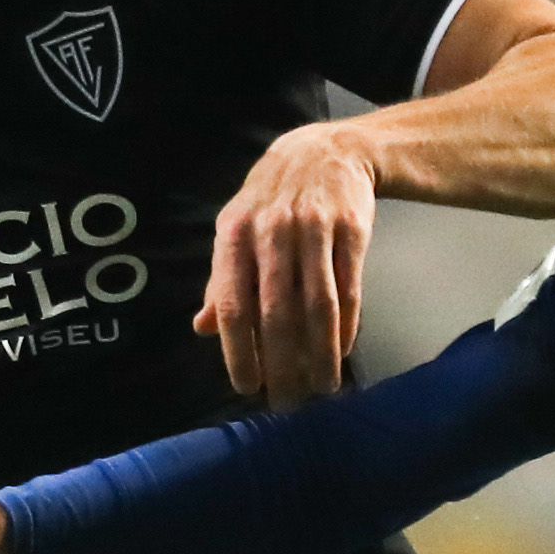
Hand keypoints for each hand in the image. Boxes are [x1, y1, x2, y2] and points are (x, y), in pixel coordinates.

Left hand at [201, 119, 380, 407]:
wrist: (326, 151)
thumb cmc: (273, 200)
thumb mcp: (237, 230)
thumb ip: (221, 281)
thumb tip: (203, 329)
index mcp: (235, 236)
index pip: (233, 305)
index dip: (239, 351)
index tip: (247, 387)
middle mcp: (271, 232)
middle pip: (276, 314)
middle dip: (281, 365)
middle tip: (286, 402)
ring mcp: (313, 229)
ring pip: (316, 306)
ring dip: (320, 355)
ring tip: (321, 389)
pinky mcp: (351, 229)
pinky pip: (349, 289)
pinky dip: (346, 327)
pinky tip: (343, 352)